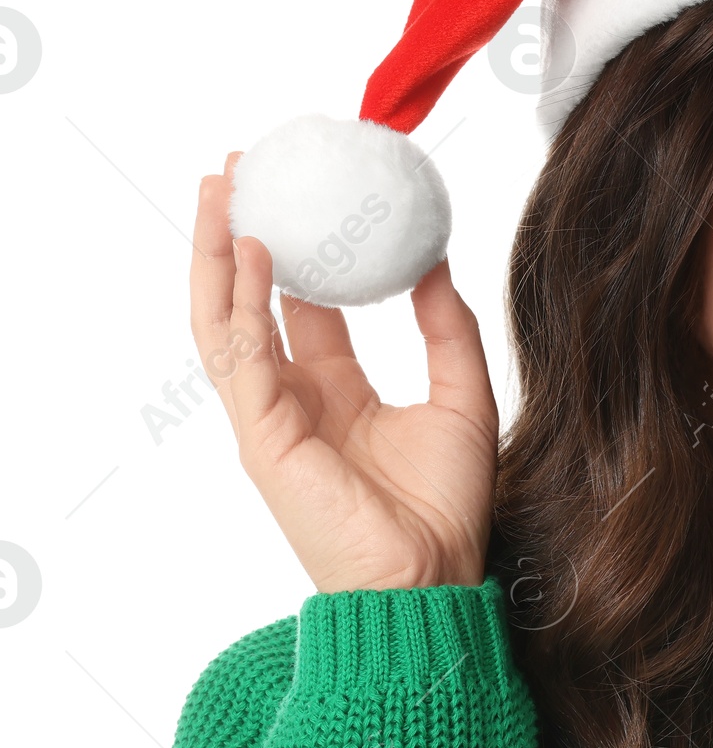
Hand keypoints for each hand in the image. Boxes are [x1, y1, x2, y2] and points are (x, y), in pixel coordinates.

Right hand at [190, 152, 498, 593]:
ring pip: (224, 319)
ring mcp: (270, 417)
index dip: (299, 249)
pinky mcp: (262, 435)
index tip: (304, 191)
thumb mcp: (463, 394)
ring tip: (220, 186)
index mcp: (337, 392)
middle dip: (236, 235)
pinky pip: (241, 354)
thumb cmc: (449, 505)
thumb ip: (447, 327)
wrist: (435, 576)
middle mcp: (294, 399)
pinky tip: (249, 248)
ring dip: (214, 252)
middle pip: (248, 302)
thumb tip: (436, 259)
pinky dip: (239, 299)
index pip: (304, 306)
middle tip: (239, 170)